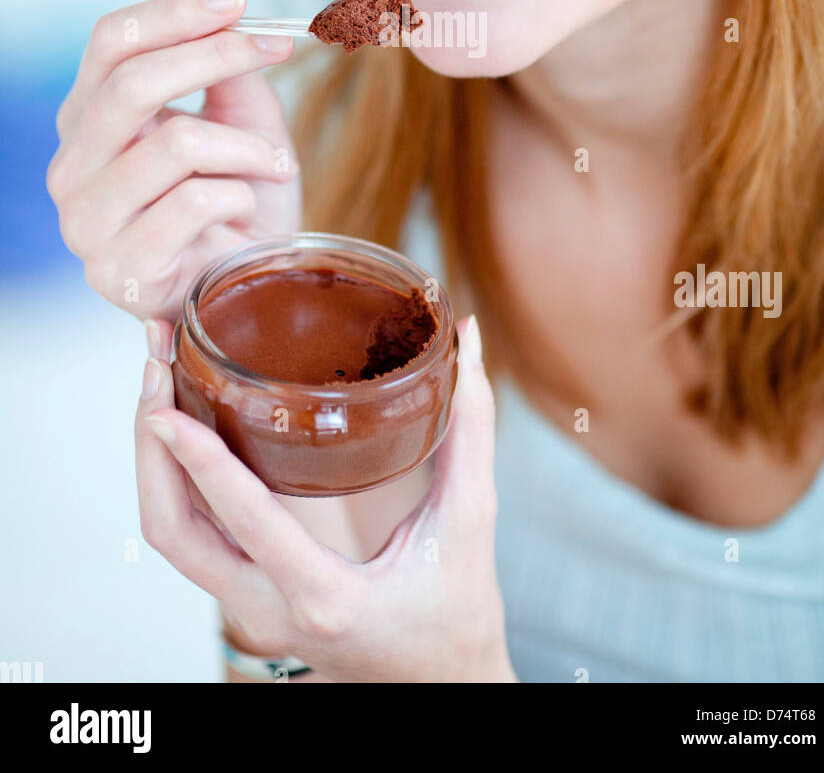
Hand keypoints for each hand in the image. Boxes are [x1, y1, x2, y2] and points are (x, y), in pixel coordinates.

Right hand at [46, 0, 298, 320]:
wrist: (256, 284)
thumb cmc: (240, 201)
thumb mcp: (240, 116)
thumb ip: (222, 59)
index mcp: (89, 119)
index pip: (110, 43)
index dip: (175, 14)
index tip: (242, 1)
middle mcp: (72, 166)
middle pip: (131, 83)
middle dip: (215, 55)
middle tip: (277, 50)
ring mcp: (87, 223)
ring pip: (174, 143)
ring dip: (246, 146)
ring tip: (276, 163)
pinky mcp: (119, 269)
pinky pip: (192, 202)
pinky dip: (238, 195)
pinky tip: (245, 210)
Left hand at [135, 316, 516, 682]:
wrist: (445, 685)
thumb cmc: (458, 615)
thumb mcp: (471, 522)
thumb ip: (470, 429)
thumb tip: (466, 339)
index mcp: (325, 596)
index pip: (244, 522)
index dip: (199, 461)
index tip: (169, 407)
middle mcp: (271, 610)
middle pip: (174, 533)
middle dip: (152, 449)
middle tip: (154, 368)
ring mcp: (251, 611)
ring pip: (171, 538)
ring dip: (154, 463)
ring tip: (158, 383)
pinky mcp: (247, 599)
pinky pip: (191, 539)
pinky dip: (174, 481)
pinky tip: (184, 425)